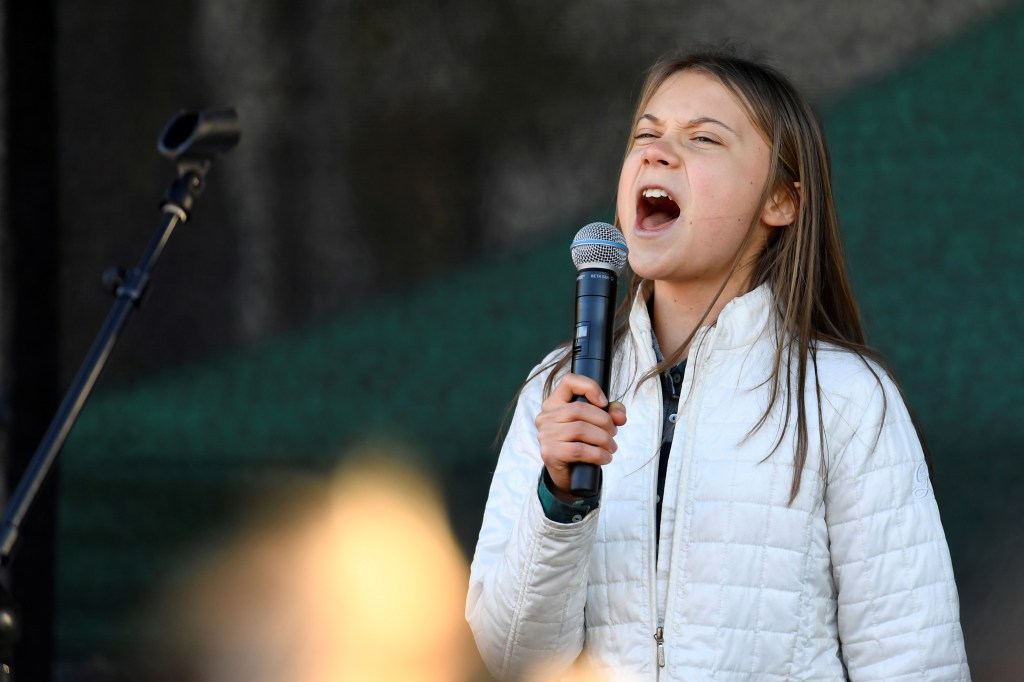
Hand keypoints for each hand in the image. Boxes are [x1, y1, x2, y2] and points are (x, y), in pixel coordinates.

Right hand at [535, 373, 627, 500]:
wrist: (569, 475)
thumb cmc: (582, 443)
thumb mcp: (597, 424)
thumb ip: (611, 413)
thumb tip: (620, 416)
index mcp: (555, 402)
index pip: (569, 381)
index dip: (590, 387)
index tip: (604, 403)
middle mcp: (546, 416)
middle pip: (580, 408)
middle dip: (604, 421)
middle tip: (613, 433)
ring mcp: (546, 434)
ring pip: (581, 429)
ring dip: (603, 439)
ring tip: (611, 447)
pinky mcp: (550, 453)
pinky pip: (579, 450)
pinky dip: (598, 454)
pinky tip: (605, 458)